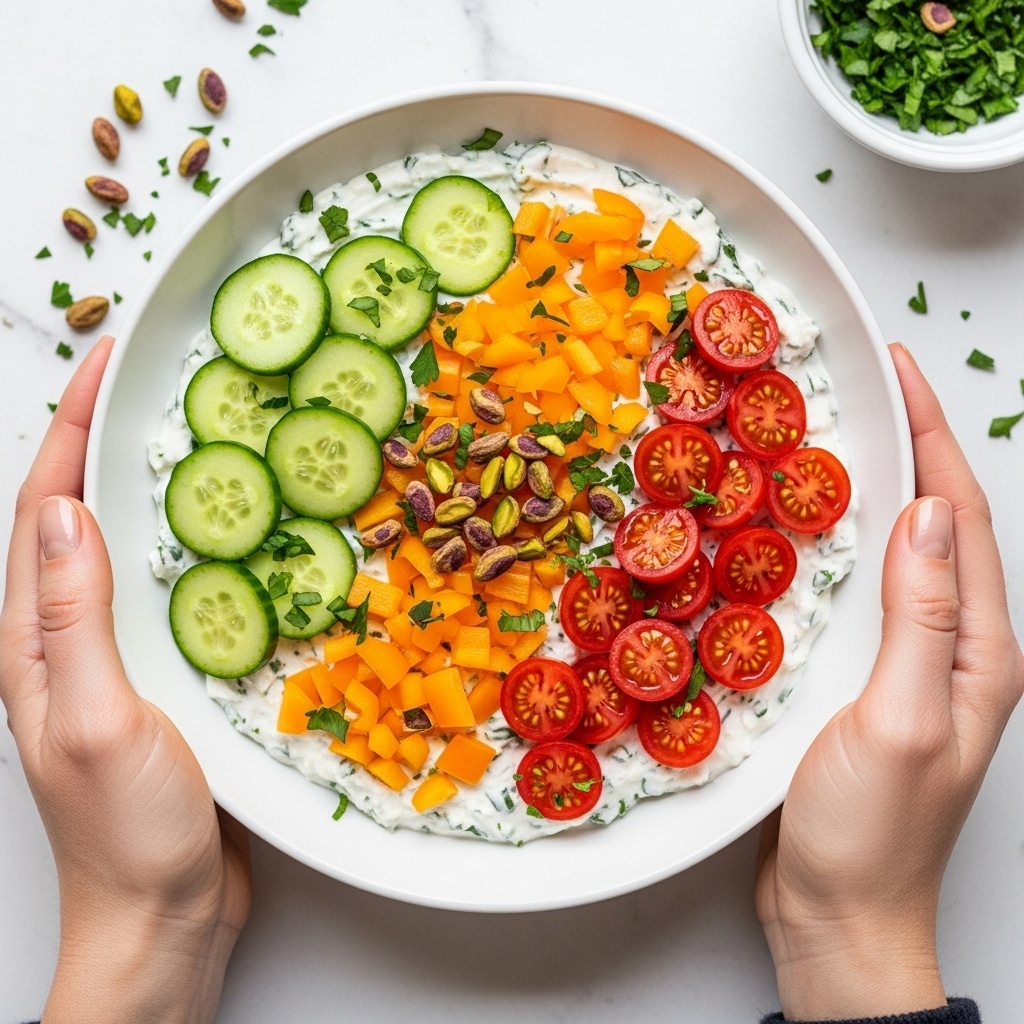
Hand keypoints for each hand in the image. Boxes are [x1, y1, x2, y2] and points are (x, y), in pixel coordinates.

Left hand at [0, 337, 251, 1023]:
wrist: (163, 916)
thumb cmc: (126, 836)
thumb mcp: (97, 721)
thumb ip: (75, 620)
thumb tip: (62, 513)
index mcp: (35, 640)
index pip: (42, 509)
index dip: (67, 428)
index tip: (102, 363)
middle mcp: (67, 638)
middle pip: (78, 514)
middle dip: (103, 437)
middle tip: (147, 381)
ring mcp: (116, 657)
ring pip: (129, 548)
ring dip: (153, 486)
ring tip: (193, 436)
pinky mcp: (161, 676)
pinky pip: (172, 589)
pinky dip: (194, 544)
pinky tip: (230, 535)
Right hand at [754, 343, 1023, 1020]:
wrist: (841, 916)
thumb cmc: (871, 834)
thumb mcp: (900, 720)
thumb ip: (920, 616)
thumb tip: (926, 513)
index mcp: (981, 650)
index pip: (964, 519)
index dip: (935, 437)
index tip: (901, 370)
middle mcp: (956, 648)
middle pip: (941, 524)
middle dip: (913, 447)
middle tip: (867, 388)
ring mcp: (912, 663)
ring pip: (900, 553)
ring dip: (876, 490)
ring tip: (837, 439)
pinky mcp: (867, 679)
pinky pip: (863, 591)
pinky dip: (842, 544)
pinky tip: (809, 530)